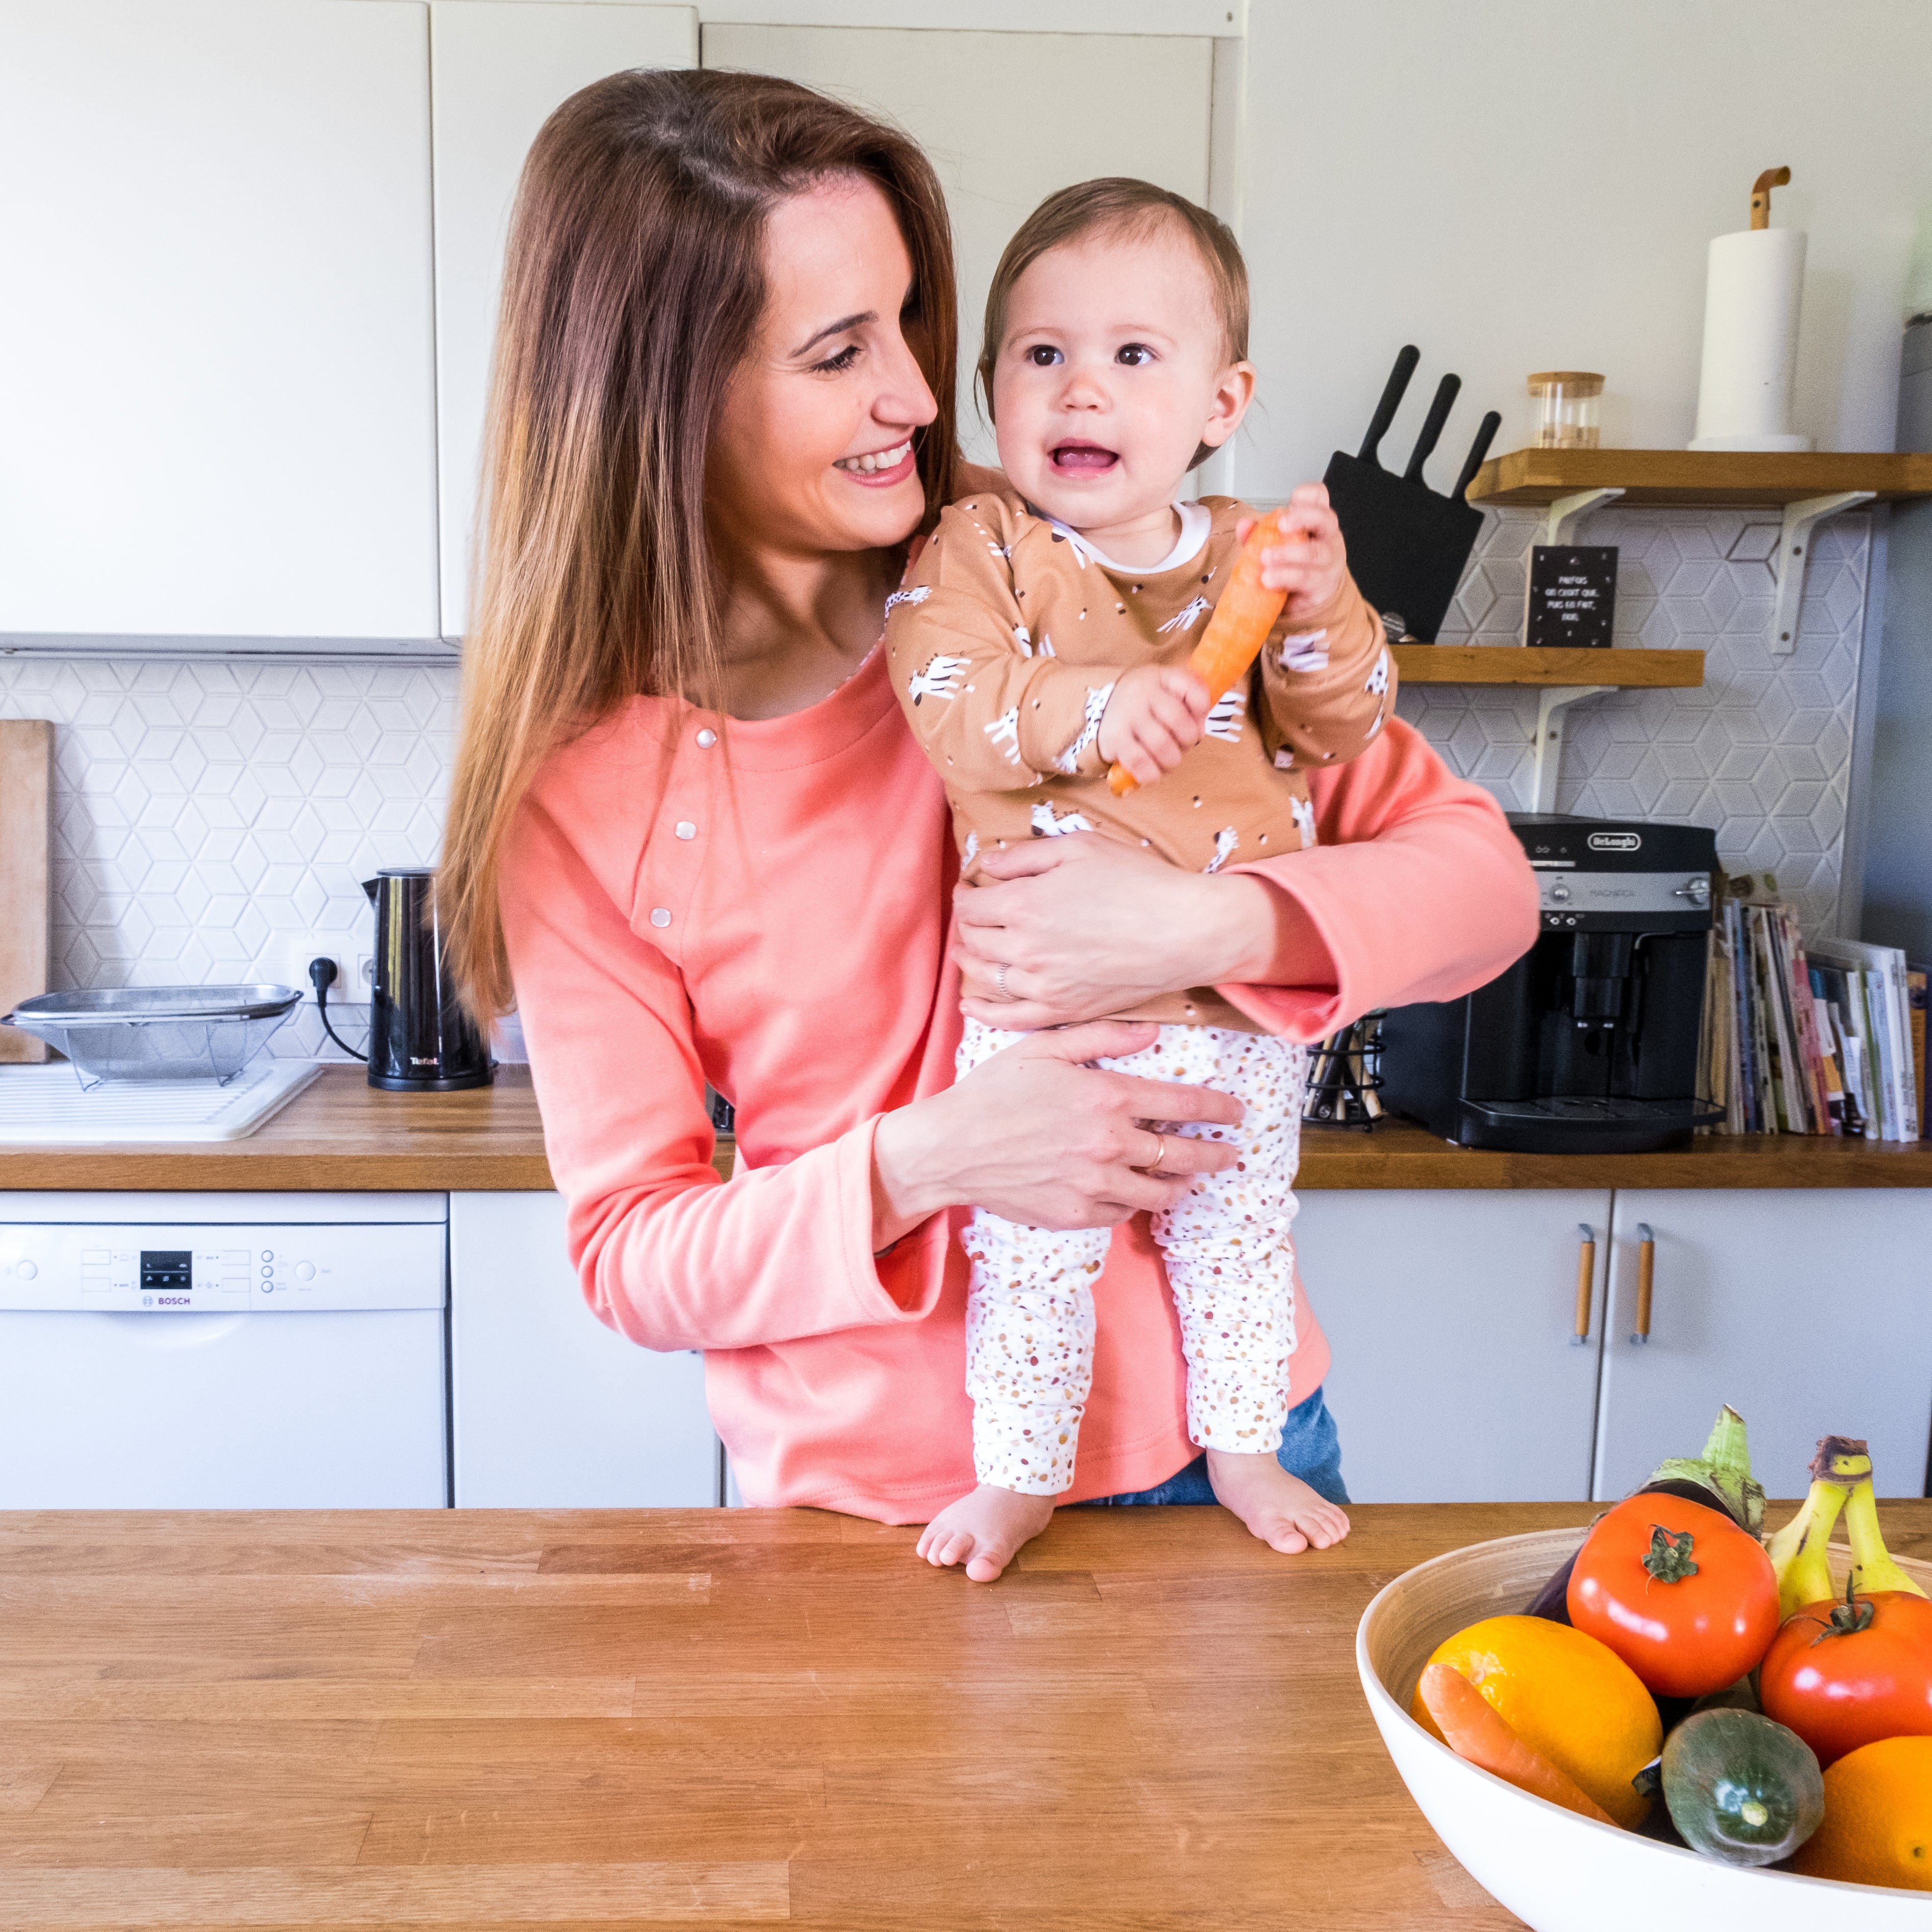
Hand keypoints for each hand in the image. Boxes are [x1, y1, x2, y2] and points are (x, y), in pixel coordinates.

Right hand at [871, 1020, 1242, 1242]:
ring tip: (1189, 1179)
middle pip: (1182, 1155)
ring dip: (1181, 1185)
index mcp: (1105, 1097)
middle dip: (1215, 1154)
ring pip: (1158, 1192)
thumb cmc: (992, 1092)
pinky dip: (1134, 1203)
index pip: (1183, 1106)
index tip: (1236, 1113)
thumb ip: (1102, 1036)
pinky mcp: (1075, 1214)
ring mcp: (1093, 1184)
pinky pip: (1121, 1213)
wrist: (949, 1147)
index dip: (1218, 1110)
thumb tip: (1152, 1032)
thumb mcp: (1044, 1048)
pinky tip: (1134, 1193)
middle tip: (1229, 1153)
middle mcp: (1107, 1143)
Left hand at [953, 833, 1277, 1029]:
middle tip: (973, 914)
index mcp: (1025, 904)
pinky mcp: (1064, 1010)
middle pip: (974, 940)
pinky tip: (970, 1004)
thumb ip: (1026, 856)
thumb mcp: (1081, 848)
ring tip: (968, 949)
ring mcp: (1043, 985)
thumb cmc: (1139, 882)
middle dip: (967, 924)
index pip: (972, 905)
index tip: (970, 887)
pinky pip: (1010, 1018)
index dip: (965, 893)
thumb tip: (987, 865)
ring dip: (969, 961)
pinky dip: (984, 1012)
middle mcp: (1026, 949)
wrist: (1186, 931)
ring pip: (986, 977)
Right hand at [1094, 662, 1211, 786]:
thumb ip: (1191, 699)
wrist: (1106, 706)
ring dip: (1172, 760)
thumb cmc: (1147, 702)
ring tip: (1169, 761)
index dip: (1202, 710)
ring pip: (1160, 743)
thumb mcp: (1168, 688)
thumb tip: (1199, 731)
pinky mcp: (1113, 739)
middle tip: (1184, 746)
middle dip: (1188, 740)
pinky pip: (1138, 761)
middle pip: (1177, 719)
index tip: (1199, 724)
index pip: (1191, 688)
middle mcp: (1142, 692)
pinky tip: (1153, 774)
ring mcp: (1126, 715)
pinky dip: (1151, 773)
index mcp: (1160, 677)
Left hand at [1240, 480, 1347, 625]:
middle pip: (1324, 519)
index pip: (1319, 496)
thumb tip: (1243, 525)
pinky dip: (1285, 578)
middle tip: (1280, 525)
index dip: (1308, 494)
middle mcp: (1328, 537)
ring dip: (1287, 554)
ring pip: (1314, 553)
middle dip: (1302, 518)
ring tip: (1265, 558)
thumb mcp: (1275, 544)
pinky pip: (1306, 580)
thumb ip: (1259, 533)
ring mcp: (1329, 562)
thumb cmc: (1294, 563)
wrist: (1309, 598)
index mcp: (1316, 521)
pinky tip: (1269, 580)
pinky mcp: (1323, 585)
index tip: (1292, 501)